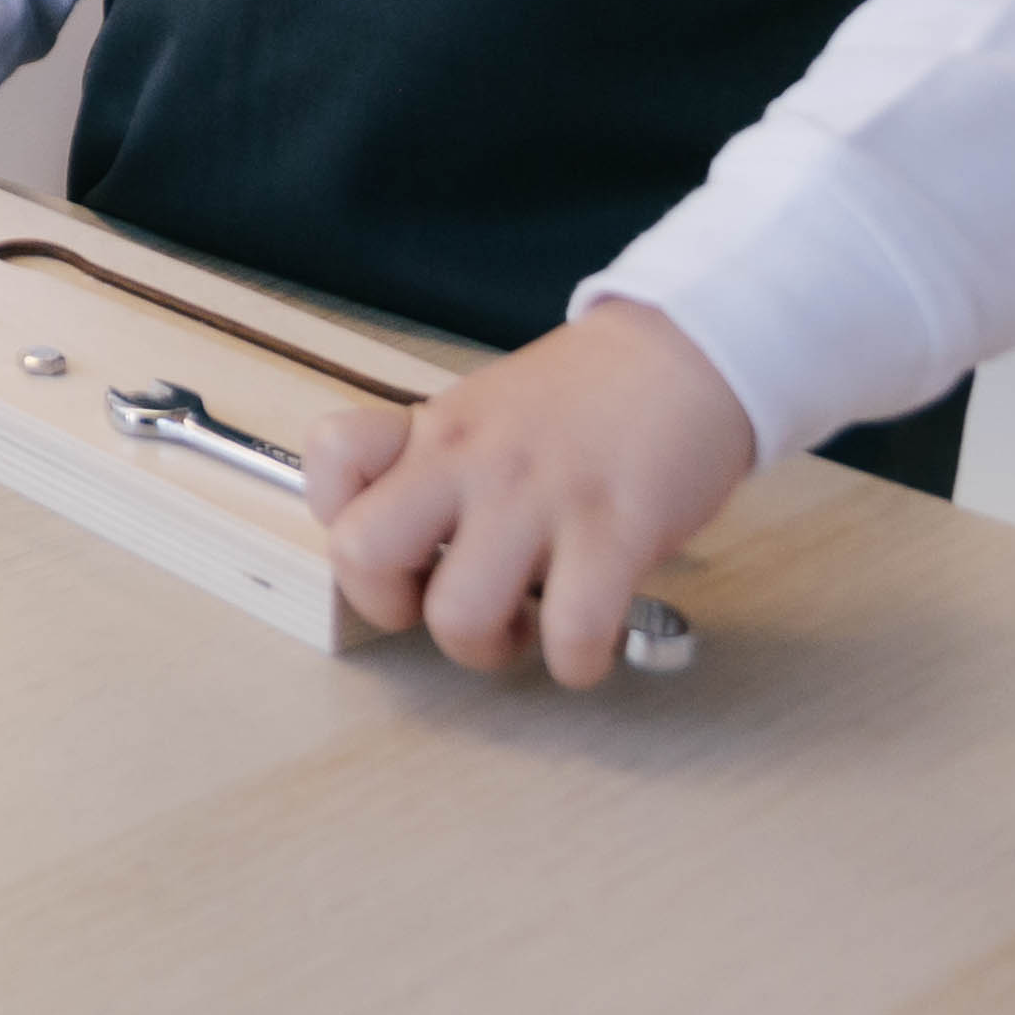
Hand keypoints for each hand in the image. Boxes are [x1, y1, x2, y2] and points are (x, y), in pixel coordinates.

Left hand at [305, 298, 754, 686]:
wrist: (685, 354)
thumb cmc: (585, 399)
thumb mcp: (484, 412)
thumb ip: (436, 467)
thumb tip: (406, 548)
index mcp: (433, 429)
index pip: (329, 456)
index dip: (337, 513)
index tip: (392, 538)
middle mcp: (468, 459)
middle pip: (363, 554)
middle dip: (391, 608)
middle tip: (442, 603)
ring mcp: (536, 495)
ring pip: (458, 615)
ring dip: (488, 648)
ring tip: (525, 623)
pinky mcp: (614, 531)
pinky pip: (571, 633)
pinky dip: (576, 661)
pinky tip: (588, 638)